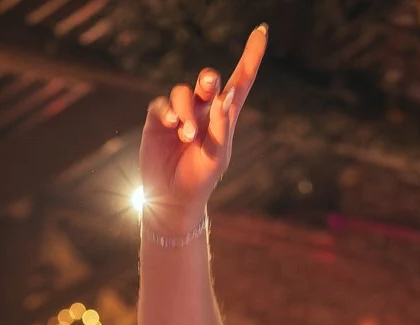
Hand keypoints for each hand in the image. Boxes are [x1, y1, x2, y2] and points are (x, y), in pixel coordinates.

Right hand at [137, 24, 266, 233]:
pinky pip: (161, 105)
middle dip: (208, 79)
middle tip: (210, 82)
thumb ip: (223, 124)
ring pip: (182, 92)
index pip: (241, 80)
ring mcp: (179, 113)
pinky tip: (172, 126)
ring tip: (187, 135)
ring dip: (185, 110)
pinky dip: (168, 112)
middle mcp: (202, 109)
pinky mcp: (158, 121)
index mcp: (224, 116)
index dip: (251, 56)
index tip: (262, 31)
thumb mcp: (218, 154)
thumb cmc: (201, 178)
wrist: (173, 199)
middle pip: (207, 81)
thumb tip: (226, 94)